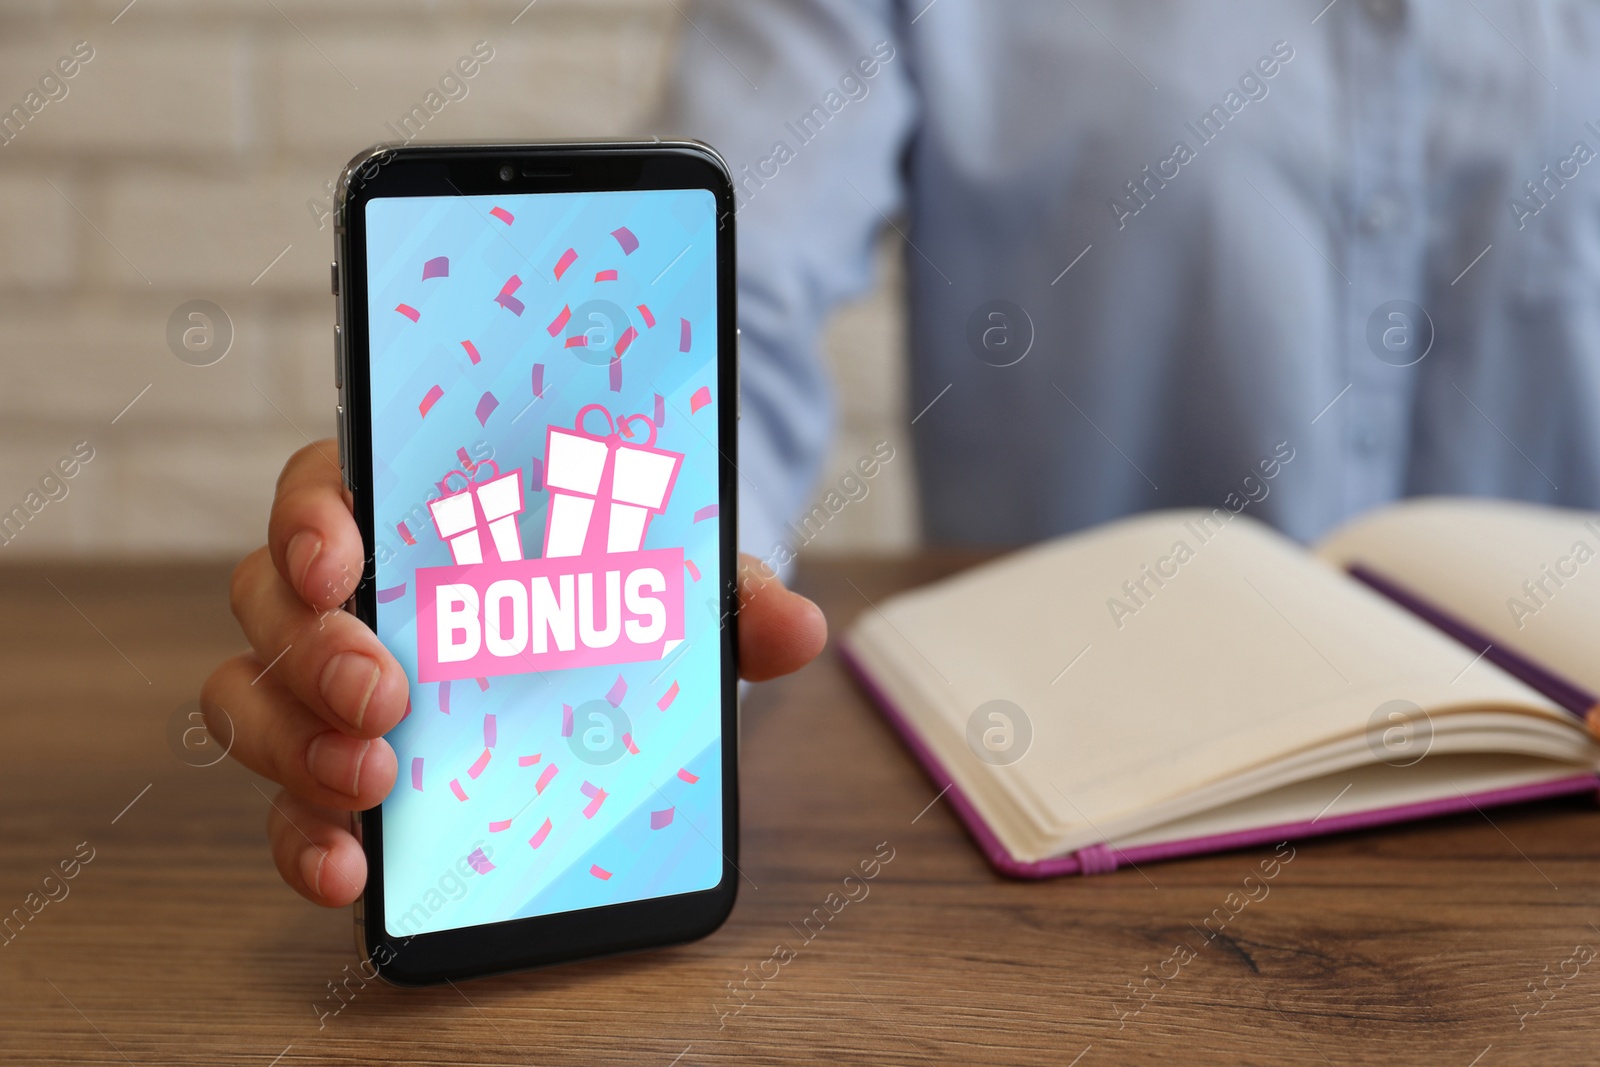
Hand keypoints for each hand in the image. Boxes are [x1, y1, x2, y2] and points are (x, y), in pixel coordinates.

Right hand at [201, 440, 827, 906]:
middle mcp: (350, 592)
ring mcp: (328, 681)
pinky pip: (286, 798)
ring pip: (253, 696)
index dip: (313, 516)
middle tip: (389, 696)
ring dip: (298, 744)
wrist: (608, 649)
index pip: (326, 484)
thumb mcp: (672, 576)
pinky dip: (304, 836)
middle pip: (272, 600)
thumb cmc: (612, 588)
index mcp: (411, 509)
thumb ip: (723, 592)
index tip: (345, 559)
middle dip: (316, 651)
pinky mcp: (336, 765)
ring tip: (374, 784)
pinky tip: (350, 867)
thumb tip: (797, 627)